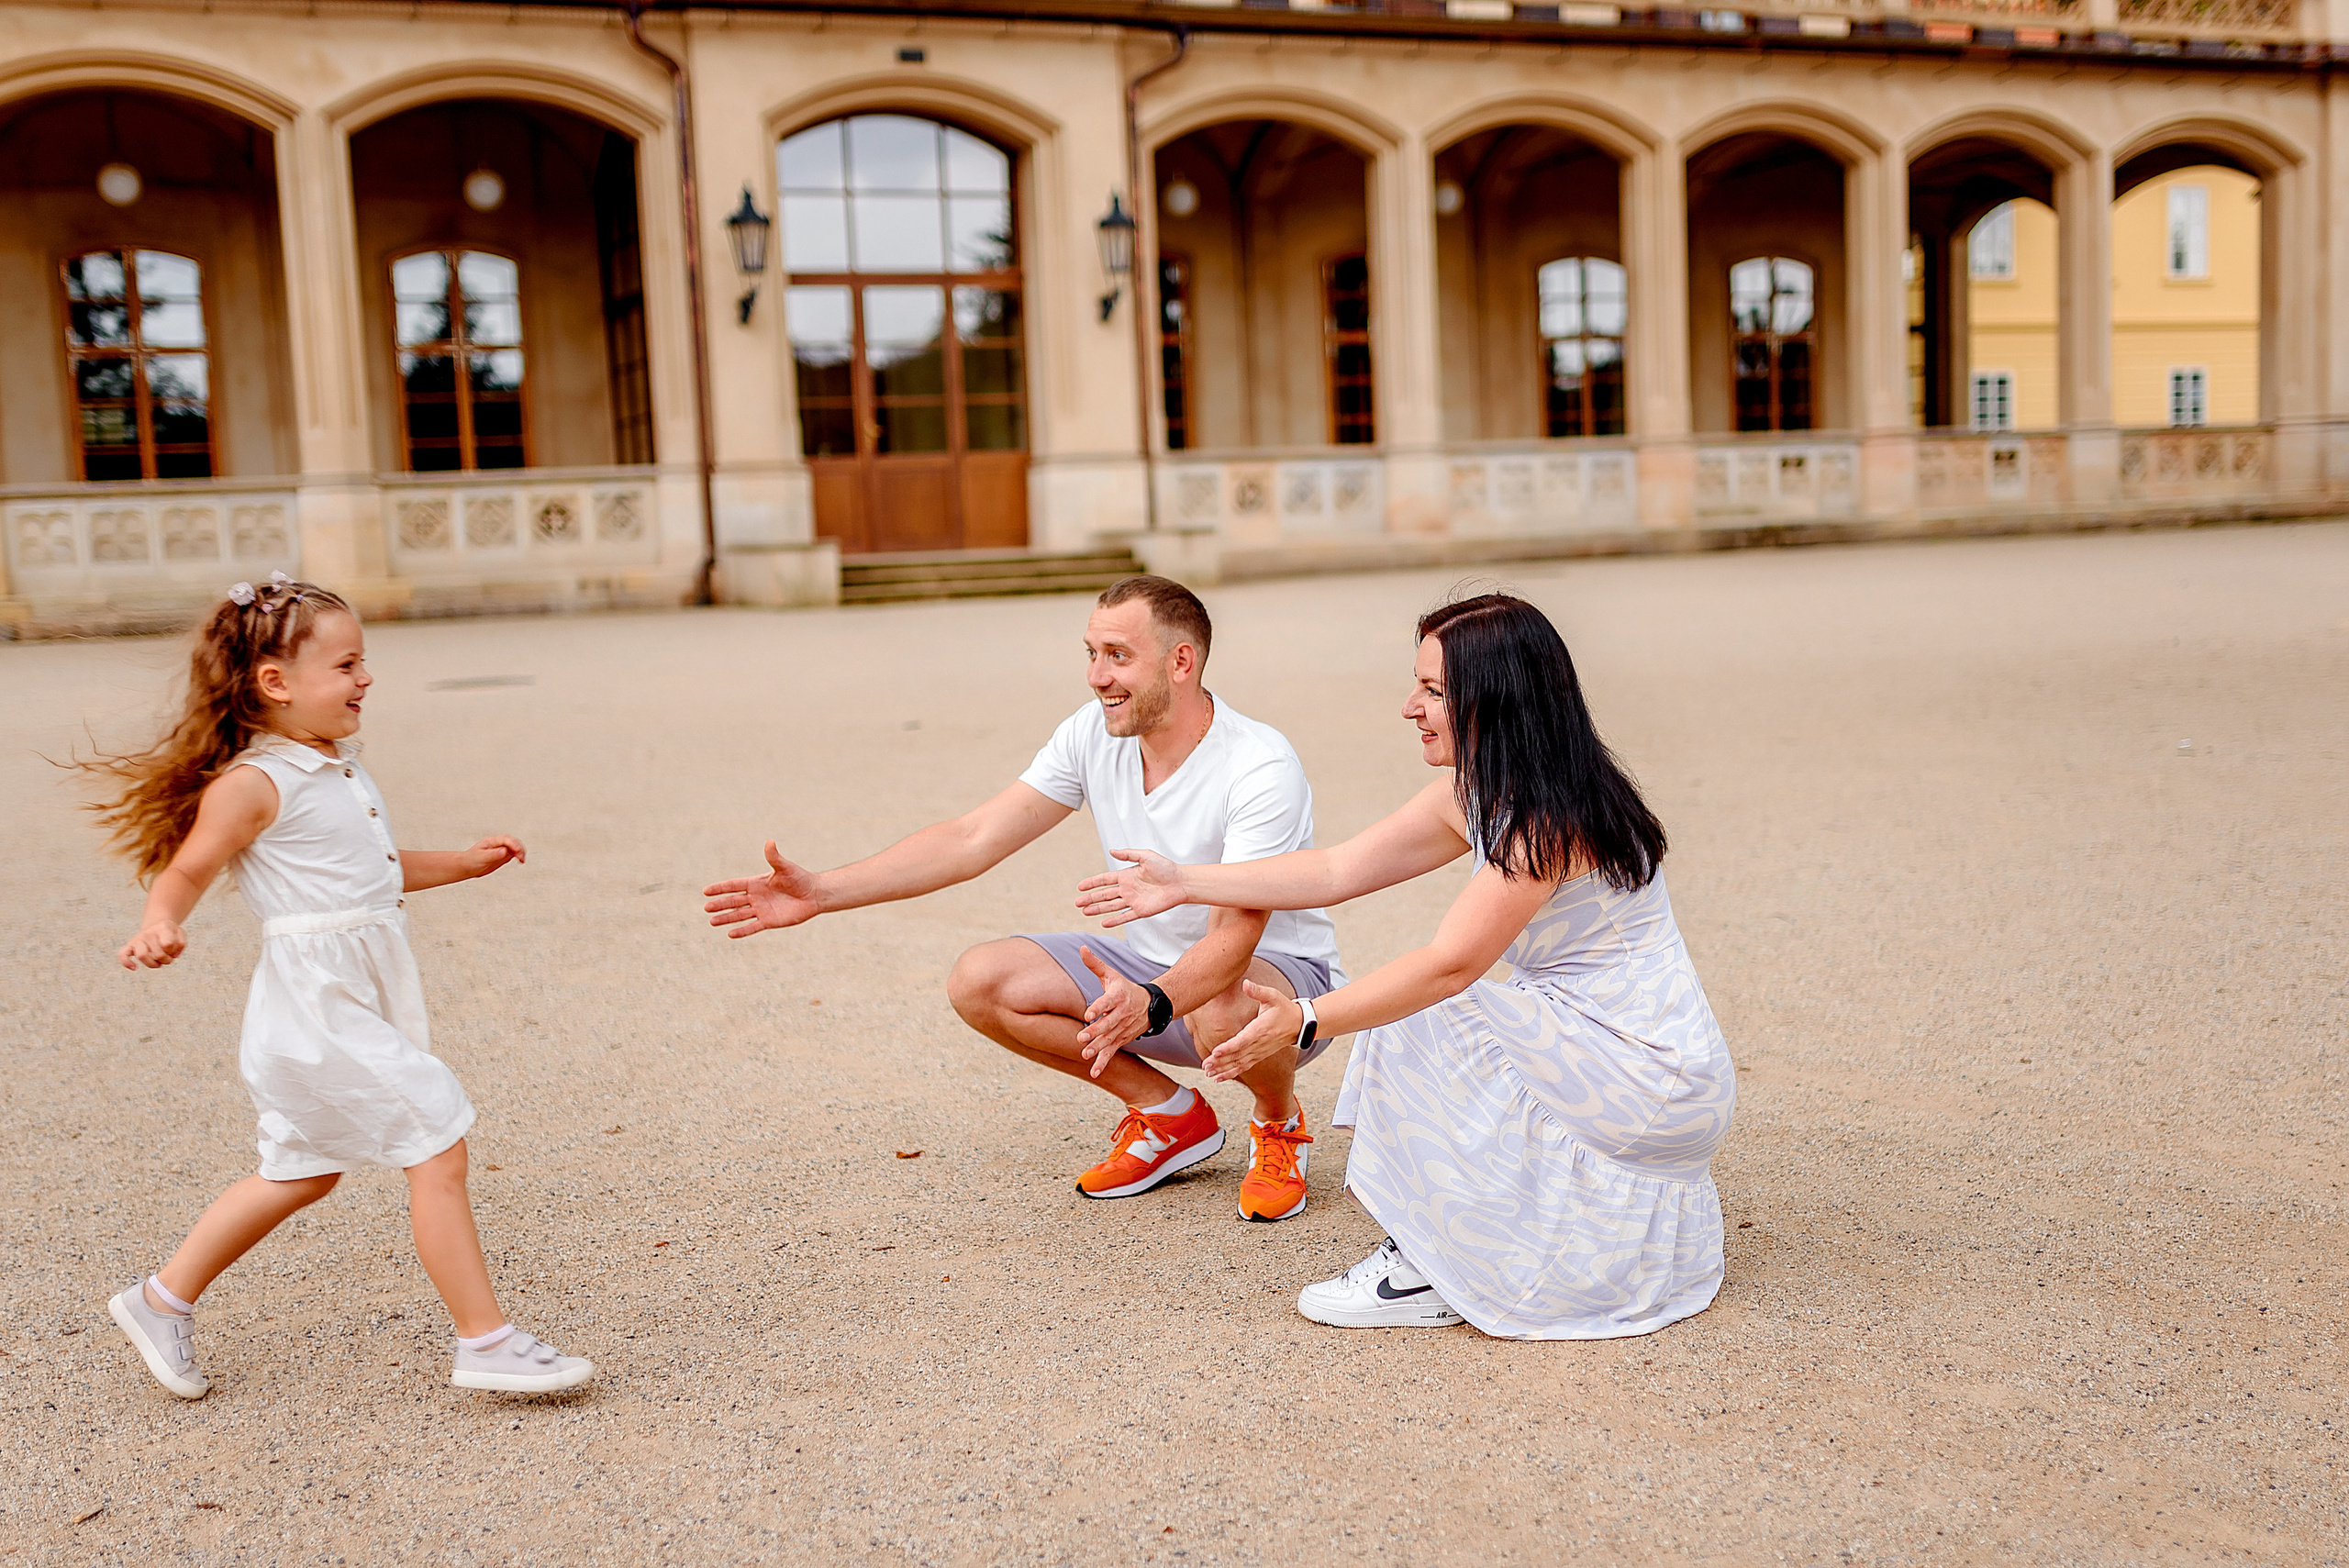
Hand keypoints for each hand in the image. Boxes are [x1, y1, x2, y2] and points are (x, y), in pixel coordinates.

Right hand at [120, 919, 186, 970]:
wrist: (158, 925)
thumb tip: (173, 955)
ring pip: (142, 956)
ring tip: (159, 964)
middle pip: (158, 954)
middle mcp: (148, 933)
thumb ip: (181, 944)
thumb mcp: (180, 934)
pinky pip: (122, 954)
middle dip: (167, 960)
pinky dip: (126, 963)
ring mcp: (138, 939)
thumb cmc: (171, 933)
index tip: (175, 950)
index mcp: (162, 928)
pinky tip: (134, 968)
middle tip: (169, 958)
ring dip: (154, 965)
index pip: (168, 945)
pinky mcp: (129, 946)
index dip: (174, 951)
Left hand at [459, 836, 525, 878]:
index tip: (517, 851)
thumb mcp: (481, 857)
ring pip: (515, 847)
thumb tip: (504, 851)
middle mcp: (498, 843)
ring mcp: (501, 849)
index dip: (513, 844)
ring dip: (521, 852)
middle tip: (521, 857)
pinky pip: (514, 854)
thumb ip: (493, 854)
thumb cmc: (471, 860)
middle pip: (513, 841)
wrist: (467, 867)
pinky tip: (521, 861)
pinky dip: (519, 856)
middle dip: (519, 848)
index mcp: (491, 841)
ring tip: (522, 860)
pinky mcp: (503, 856)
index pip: (506, 839)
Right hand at [703, 841, 823, 937]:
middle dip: (720, 905)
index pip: (734, 886)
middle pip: (733, 901)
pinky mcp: (769, 921)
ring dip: (726, 918)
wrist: (814, 894)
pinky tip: (730, 934)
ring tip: (712, 922)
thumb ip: (775, 857)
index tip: (706, 891)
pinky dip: (742, 931)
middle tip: (706, 908)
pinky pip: (753, 927)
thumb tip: (770, 842)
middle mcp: (756, 897)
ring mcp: (761, 910)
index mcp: (756, 883)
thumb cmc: (800, 878)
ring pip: (739, 915)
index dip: (720, 888)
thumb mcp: (785, 867)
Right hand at [1074, 848, 1186, 927]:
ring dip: (1098, 909)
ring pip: (1111, 906)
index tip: (1080, 887)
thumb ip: (1128, 854)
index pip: (1105, 880)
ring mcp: (1133, 901)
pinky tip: (1104, 923)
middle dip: (1090, 899)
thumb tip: (1111, 850)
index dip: (1092, 883)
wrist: (1181, 882)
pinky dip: (1115, 921)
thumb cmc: (1166, 867)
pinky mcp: (1141, 911)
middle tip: (1077, 903)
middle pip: (1104, 895)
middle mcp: (1128, 889)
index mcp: (1126, 875)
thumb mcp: (1146, 856)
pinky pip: (1125, 917)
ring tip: (1085, 912)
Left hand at [1074, 947, 1150, 1075]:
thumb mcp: (1112, 974)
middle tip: (1082, 1037)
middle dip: (1095, 1031)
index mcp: (1118, 997)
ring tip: (1085, 1054)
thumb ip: (1095, 964)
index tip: (1087, 1014)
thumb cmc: (1124, 988)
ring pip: (1109, 1039)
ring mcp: (1122, 1029)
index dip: (1097, 1008)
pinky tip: (1094, 1072)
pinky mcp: (1121, 1040)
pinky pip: (1112, 1052)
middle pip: (1108, 1024)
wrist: (1151, 1005)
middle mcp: (1121, 1014)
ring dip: (1098, 1048)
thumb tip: (1081, 948)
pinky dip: (1103, 1063)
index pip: (1107, 1002)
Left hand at [1199, 981, 1301, 1081]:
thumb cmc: (1284, 1008)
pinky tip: (1219, 1077)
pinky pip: (1243, 1067)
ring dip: (1223, 1070)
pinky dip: (1231, 1073)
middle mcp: (1258, 1044)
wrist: (1299, 1025)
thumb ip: (1258, 991)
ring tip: (1208, 1073)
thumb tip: (1246, 983)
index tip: (1215, 1052)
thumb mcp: (1273, 996)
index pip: (1242, 1041)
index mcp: (1260, 1029)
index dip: (1228, 1047)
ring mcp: (1259, 1052)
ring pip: (1239, 1064)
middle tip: (1205, 1066)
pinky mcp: (1258, 1056)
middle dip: (1220, 1062)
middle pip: (1237, 1055)